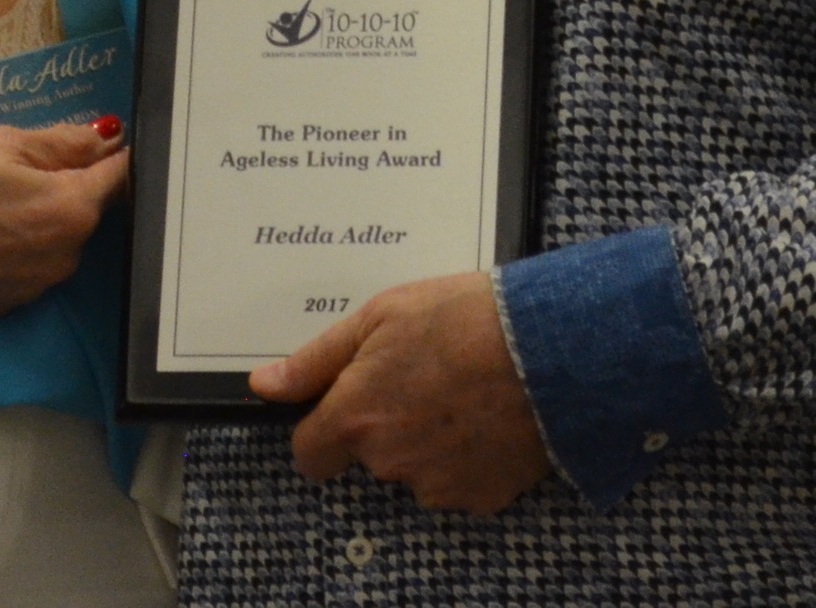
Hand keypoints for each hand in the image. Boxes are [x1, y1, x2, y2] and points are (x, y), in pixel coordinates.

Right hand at [0, 118, 129, 313]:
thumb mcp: (3, 144)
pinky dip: (17, 247)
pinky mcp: (7, 304)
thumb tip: (108, 139)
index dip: (114, 155)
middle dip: (69, 186)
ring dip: (43, 218)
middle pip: (88, 211)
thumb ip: (65, 143)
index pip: (120, 178)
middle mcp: (64, 257)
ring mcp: (36, 287)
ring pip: (58, 240)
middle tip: (21, 165)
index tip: (104, 140)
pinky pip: (30, 266)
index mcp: (71, 211)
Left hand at [250, 272, 550, 515]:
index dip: (323, 430)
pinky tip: (489, 416)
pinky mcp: (482, 497)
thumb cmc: (464, 319)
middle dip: (385, 426)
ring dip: (428, 442)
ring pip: (415, 471)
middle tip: (423, 377)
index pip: (309, 455)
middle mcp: (389, 462)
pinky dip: (468, 458)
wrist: (552, 346)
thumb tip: (263, 386)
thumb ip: (316, 360)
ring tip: (463, 391)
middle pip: (368, 457)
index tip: (348, 406)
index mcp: (355, 418)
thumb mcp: (379, 317)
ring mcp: (437, 485)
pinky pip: (459, 482)